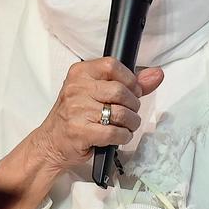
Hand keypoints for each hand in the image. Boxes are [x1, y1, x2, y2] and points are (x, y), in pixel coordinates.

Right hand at [29, 58, 164, 176]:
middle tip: (129, 112)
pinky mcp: (80, 131)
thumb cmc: (77, 115)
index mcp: (80, 73)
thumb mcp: (98, 92)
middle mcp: (76, 89)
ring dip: (131, 123)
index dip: (130, 80)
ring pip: (121, 113)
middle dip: (133, 105)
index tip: (132, 91)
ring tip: (125, 126)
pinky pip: (115, 132)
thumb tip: (157, 74)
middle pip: (120, 91)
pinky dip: (123, 136)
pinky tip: (118, 136)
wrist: (51, 142)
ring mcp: (76, 110)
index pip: (112, 65)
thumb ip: (130, 83)